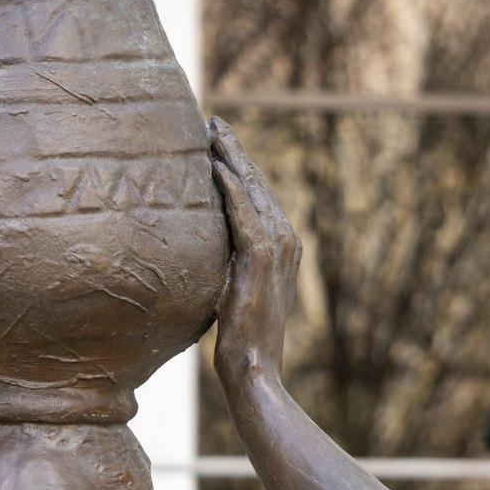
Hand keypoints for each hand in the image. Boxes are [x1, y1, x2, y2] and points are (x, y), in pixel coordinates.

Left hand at [209, 117, 300, 385]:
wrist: (254, 368)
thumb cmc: (239, 340)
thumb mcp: (234, 291)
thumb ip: (229, 265)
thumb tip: (204, 252)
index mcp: (281, 246)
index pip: (258, 195)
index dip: (239, 166)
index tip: (219, 141)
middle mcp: (285, 240)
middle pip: (257, 184)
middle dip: (235, 151)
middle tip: (214, 121)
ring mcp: (277, 247)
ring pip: (252, 190)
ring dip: (231, 157)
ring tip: (212, 131)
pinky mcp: (260, 258)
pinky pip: (242, 213)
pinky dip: (229, 187)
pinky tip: (213, 166)